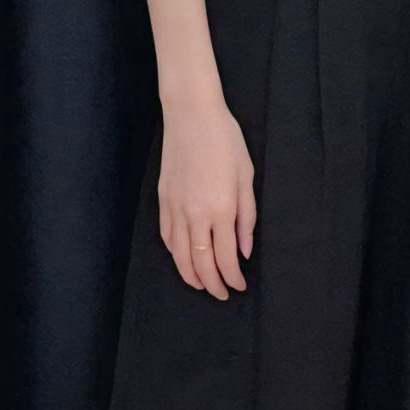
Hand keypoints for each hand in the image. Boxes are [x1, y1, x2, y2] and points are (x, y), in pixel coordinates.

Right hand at [157, 94, 256, 296]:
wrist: (191, 114)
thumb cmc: (225, 140)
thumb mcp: (246, 176)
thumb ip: (246, 216)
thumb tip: (245, 250)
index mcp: (221, 208)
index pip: (225, 257)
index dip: (232, 277)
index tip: (239, 286)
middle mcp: (195, 213)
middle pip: (200, 262)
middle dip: (212, 284)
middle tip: (222, 294)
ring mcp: (175, 207)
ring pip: (179, 254)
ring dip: (190, 275)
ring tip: (202, 285)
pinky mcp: (162, 199)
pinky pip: (167, 237)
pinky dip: (175, 254)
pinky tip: (183, 259)